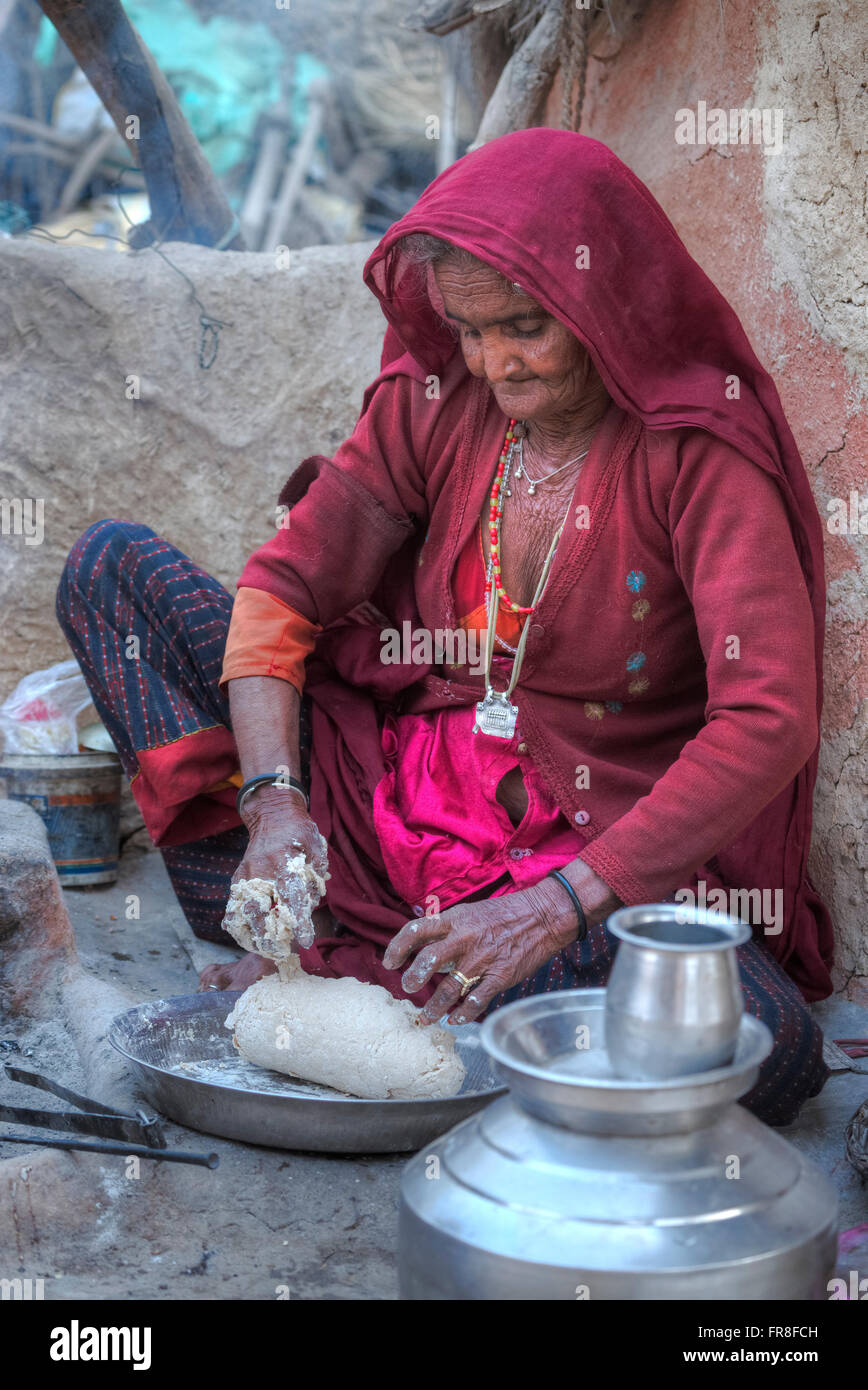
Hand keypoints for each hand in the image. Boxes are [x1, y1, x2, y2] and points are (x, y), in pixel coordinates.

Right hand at [228, 783, 328, 950]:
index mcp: (283, 861)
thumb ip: (318, 865)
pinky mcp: (238, 879)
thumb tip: (318, 891)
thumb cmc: (298, 831)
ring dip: (252, 936)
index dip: (298, 921)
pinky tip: (246, 939)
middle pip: (262, 912)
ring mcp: (247, 876)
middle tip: (282, 953)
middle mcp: (261, 871)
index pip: (291, 897)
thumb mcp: (314, 842)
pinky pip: (233, 907)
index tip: (305, 940)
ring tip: (264, 952)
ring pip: (243, 913)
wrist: (271, 815)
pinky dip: (237, 925)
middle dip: (271, 937)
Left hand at [383, 864, 617, 1024]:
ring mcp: (483, 959)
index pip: (415, 930)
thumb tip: (422, 949)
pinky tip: (455, 1019)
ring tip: (425, 1017)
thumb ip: (446, 930)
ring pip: (450, 988)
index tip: (389, 962)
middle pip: (428, 960)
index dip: (396, 947)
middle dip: (413, 979)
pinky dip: (463, 1013)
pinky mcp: (500, 976)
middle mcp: (464, 939)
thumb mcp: (470, 912)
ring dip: (434, 1006)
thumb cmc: (503, 914)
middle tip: (408, 989)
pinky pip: (476, 1000)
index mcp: (454, 920)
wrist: (542, 916)